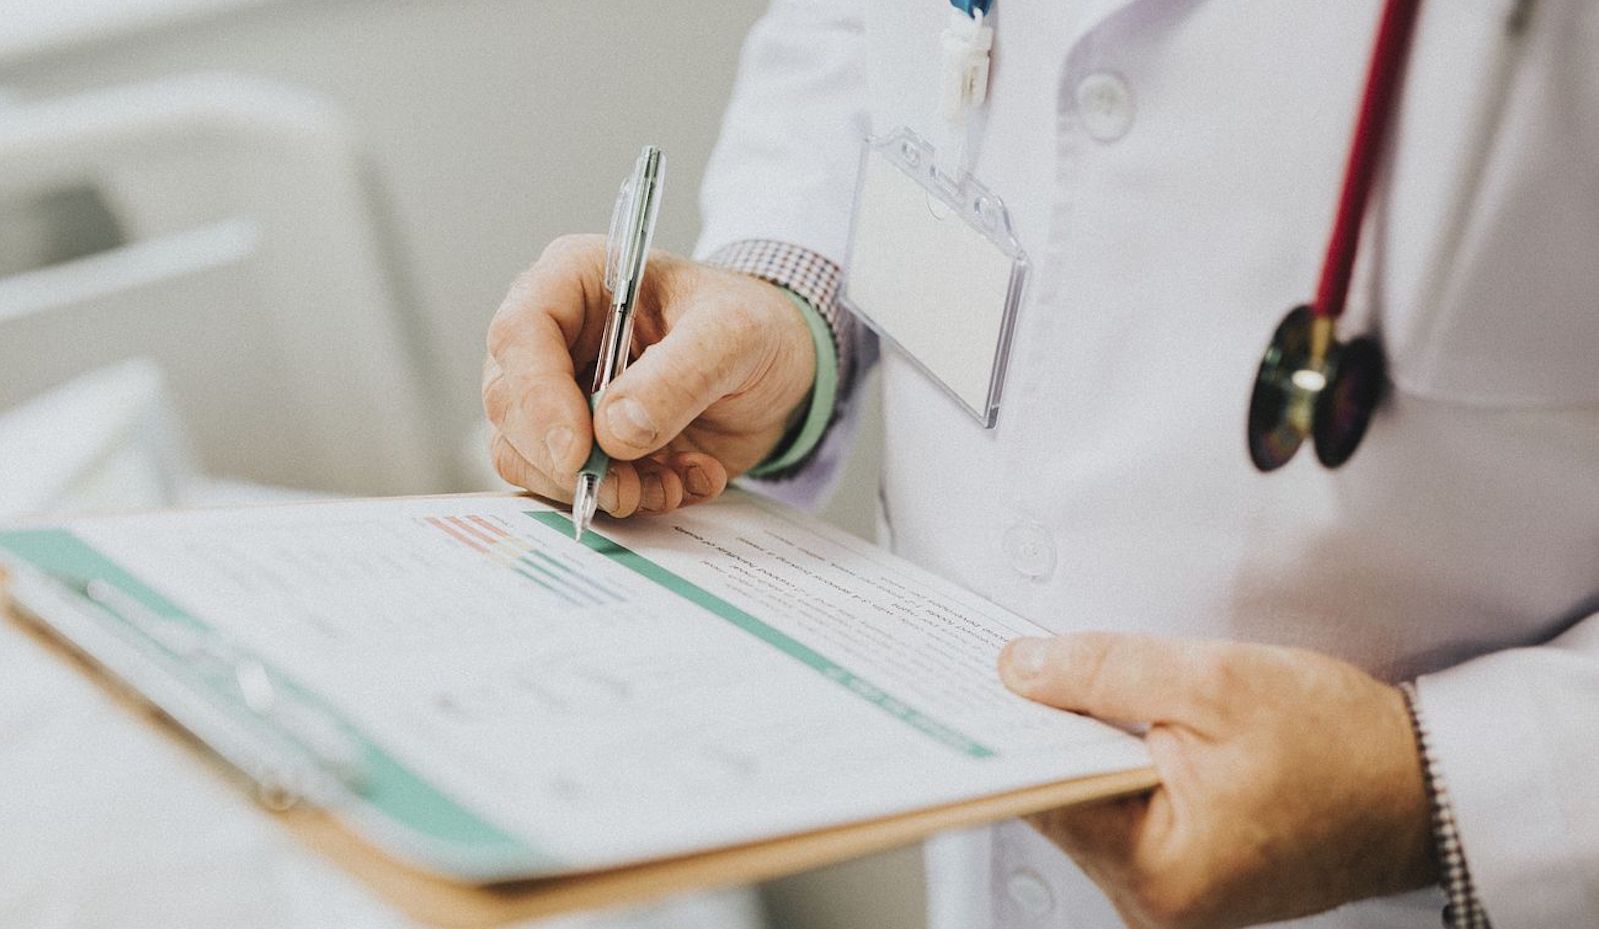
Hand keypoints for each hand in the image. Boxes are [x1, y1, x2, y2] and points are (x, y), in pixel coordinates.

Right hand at [483, 235, 815, 515]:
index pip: (520, 334)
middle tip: (625, 487)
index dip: (537, 398)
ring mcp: (561, 395)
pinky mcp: (583, 445)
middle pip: (511, 406)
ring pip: (529, 458)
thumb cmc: (754, 327)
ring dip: (599, 488)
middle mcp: (555, 338)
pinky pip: (571, 488)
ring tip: (669, 481)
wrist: (780, 370)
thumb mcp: (735, 336)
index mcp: (575, 281)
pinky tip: (679, 481)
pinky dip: (627, 500)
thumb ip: (679, 376)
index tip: (578, 452)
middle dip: (567, 461)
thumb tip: (613, 431)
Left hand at [998, 633, 1436, 928]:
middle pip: (1061, 802)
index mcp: (1159, 872)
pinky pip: (1125, 814)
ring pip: (1090, 805)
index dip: (1011, 731)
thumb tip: (1021, 670)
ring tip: (1076, 689)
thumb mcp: (1215, 682)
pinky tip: (1121, 726)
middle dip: (1049, 733)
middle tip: (1021, 669)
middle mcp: (1158, 902)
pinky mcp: (1187, 875)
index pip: (1042, 795)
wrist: (1425, 785)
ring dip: (1085, 747)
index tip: (979, 685)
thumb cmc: (1344, 746)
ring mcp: (1172, 895)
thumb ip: (1104, 672)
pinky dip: (1118, 767)